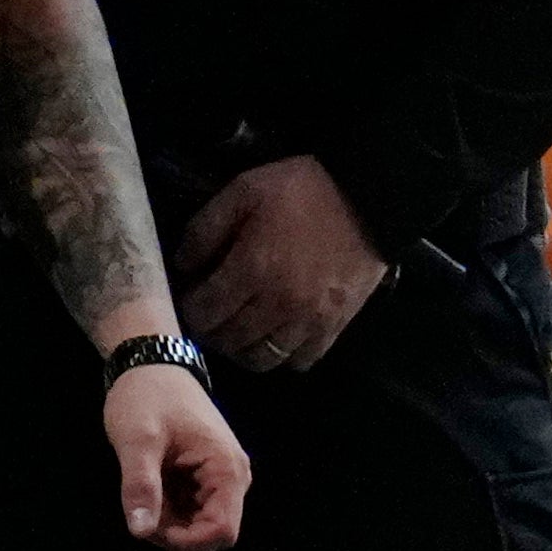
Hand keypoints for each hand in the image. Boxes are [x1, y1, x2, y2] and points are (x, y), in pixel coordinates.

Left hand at [103, 362, 247, 550]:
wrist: (151, 366)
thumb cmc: (145, 397)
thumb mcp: (136, 440)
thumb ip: (140, 485)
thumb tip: (140, 532)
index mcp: (227, 470)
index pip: (222, 532)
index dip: (186, 541)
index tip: (149, 526)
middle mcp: (233, 479)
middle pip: (212, 535)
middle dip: (175, 534)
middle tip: (140, 506)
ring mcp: (221, 479)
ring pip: (200, 526)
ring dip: (170, 523)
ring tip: (142, 491)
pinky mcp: (206, 479)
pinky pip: (192, 510)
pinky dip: (169, 511)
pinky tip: (148, 488)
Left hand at [172, 155, 388, 377]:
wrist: (370, 196)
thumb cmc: (300, 190)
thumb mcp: (241, 192)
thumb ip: (205, 231)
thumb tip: (182, 267)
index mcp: (250, 270)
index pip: (204, 312)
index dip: (189, 308)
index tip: (190, 297)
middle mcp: (277, 304)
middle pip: (229, 340)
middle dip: (211, 331)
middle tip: (210, 316)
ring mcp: (309, 320)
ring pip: (263, 358)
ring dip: (243, 349)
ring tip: (239, 331)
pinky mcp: (336, 325)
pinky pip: (302, 360)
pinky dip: (284, 356)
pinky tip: (276, 336)